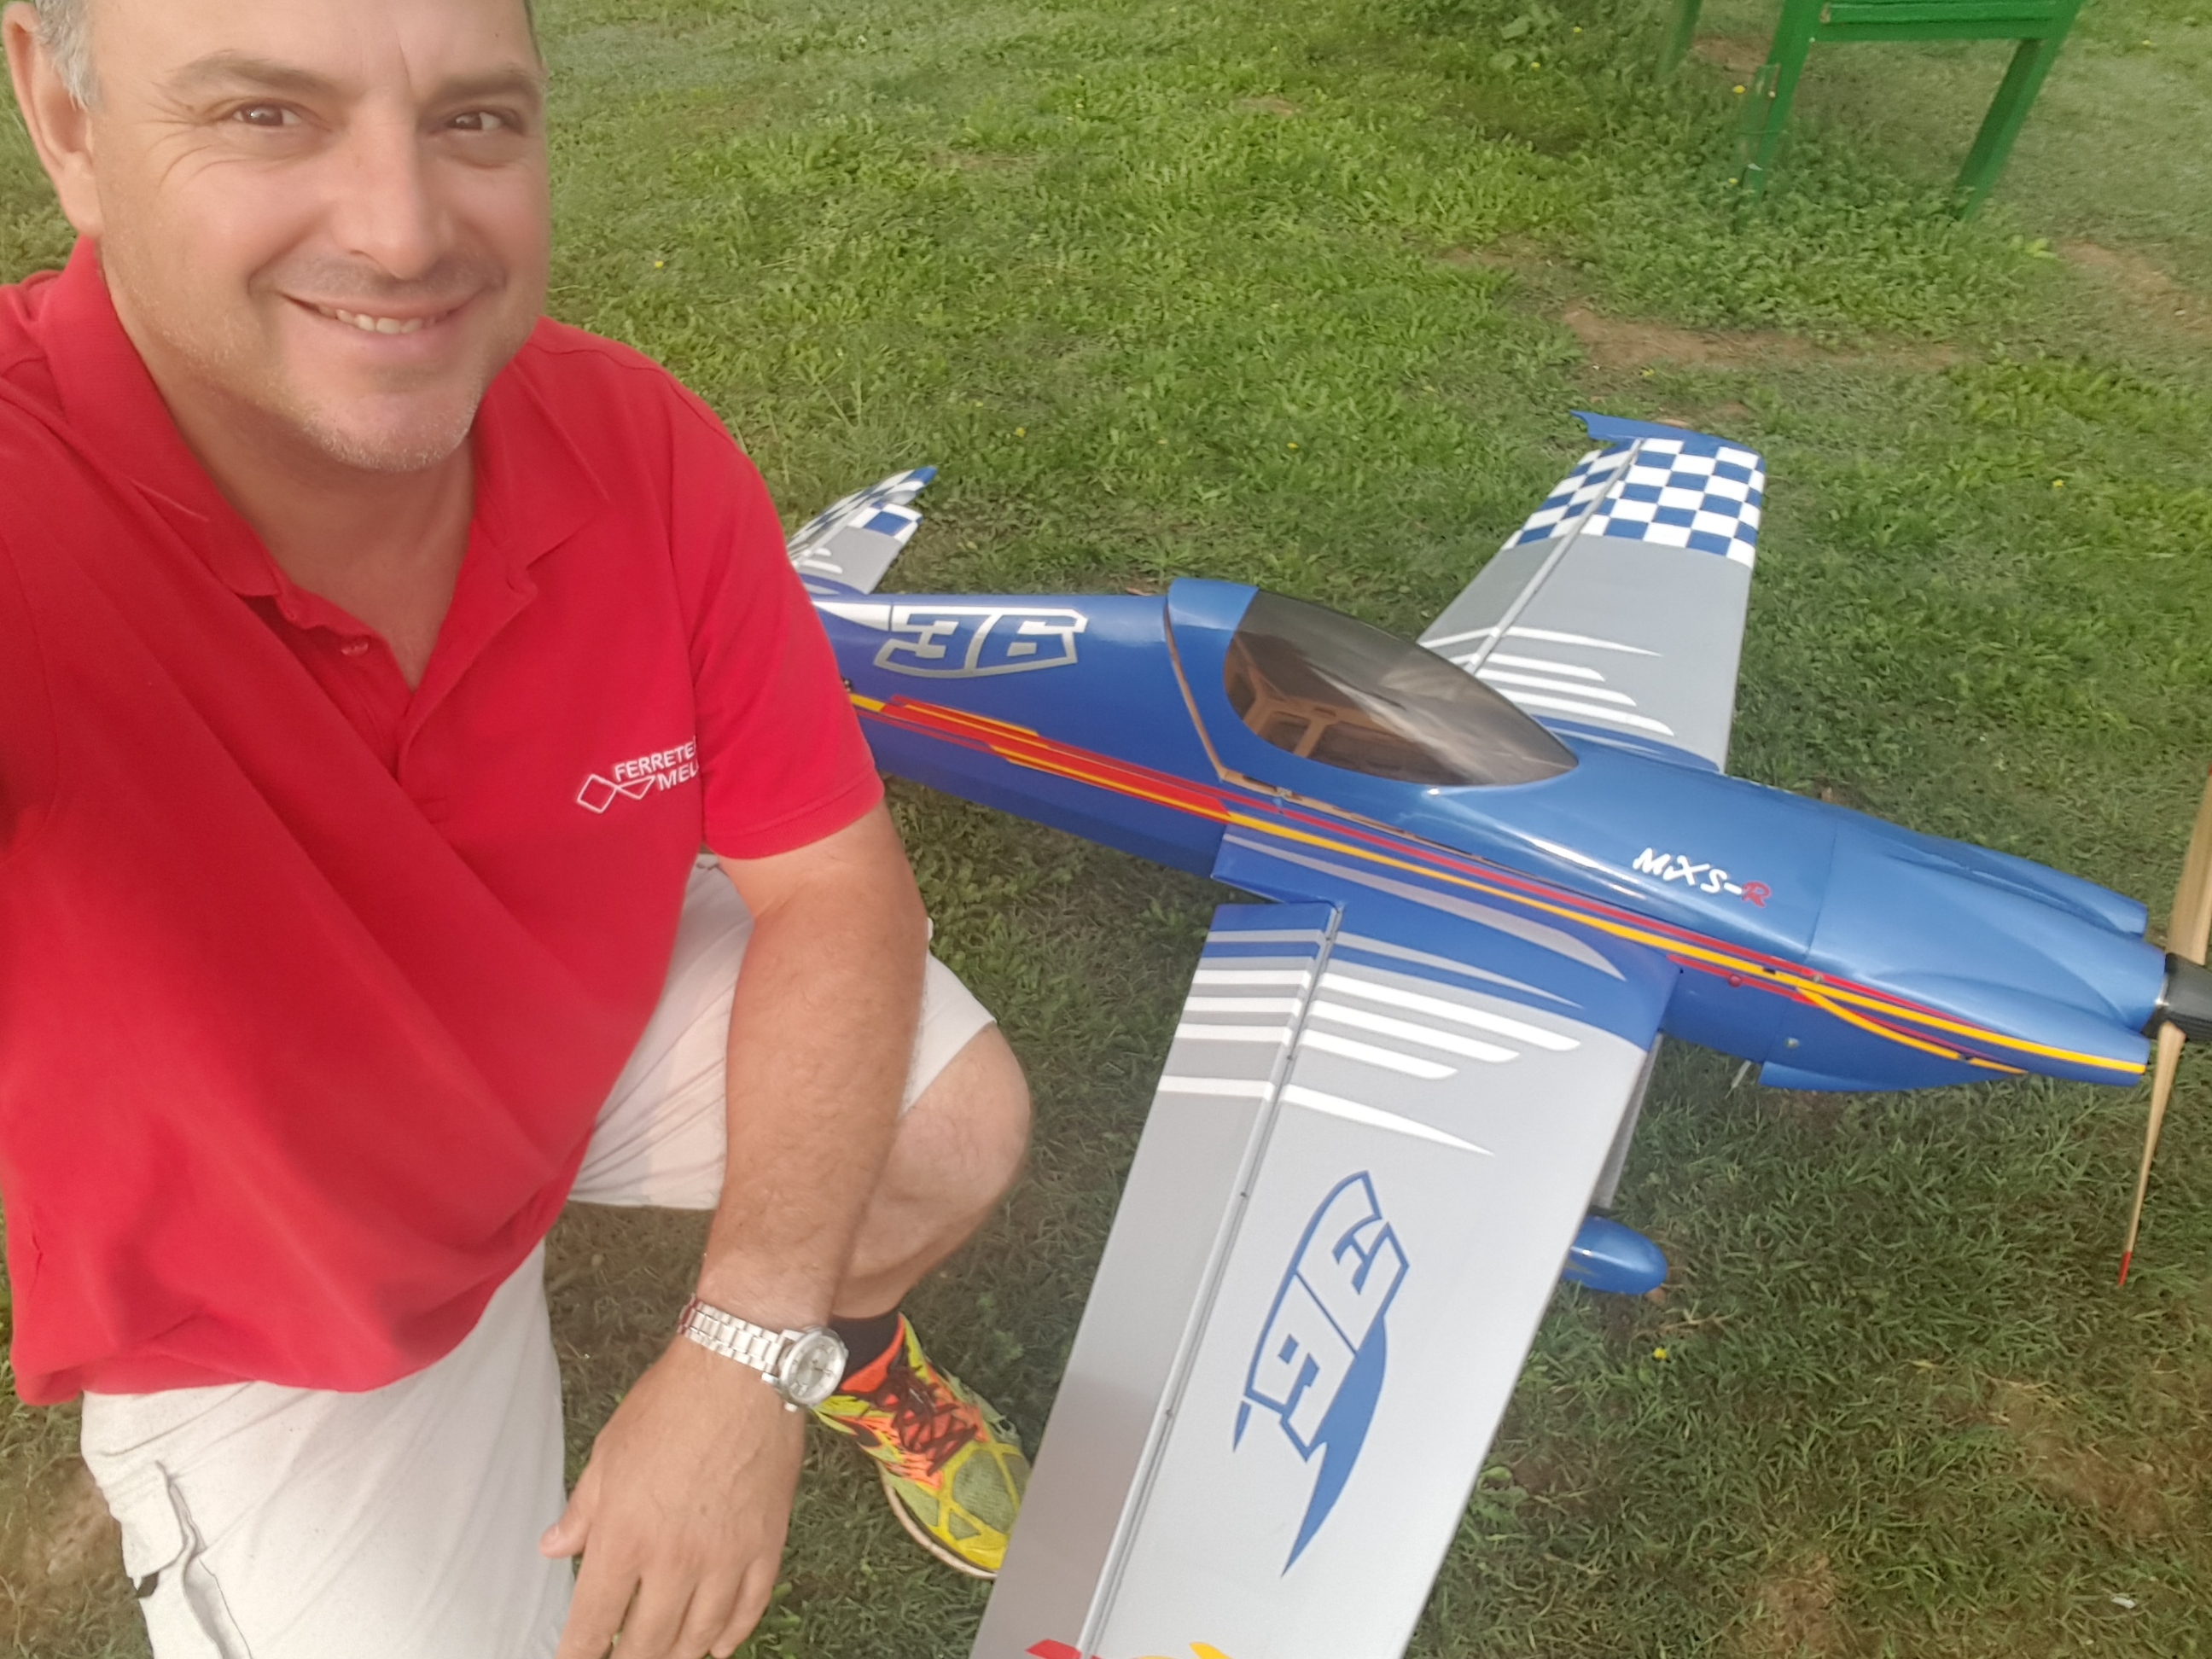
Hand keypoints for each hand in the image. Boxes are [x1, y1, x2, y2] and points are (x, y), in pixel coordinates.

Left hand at [541, 1335, 805, 1658]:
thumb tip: (555, 1548)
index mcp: (625, 1538)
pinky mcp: (765, 1545)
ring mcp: (725, 1557)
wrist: (741, 1371)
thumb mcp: (608, 1453)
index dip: (578, 1656)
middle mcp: (674, 1560)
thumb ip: (582, 1511)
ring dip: (677, 1657)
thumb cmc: (672, 1403)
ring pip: (699, 1636)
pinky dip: (732, 1636)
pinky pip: (748, 1609)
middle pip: (647, 1643)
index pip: (593, 1623)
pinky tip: (718, 1647)